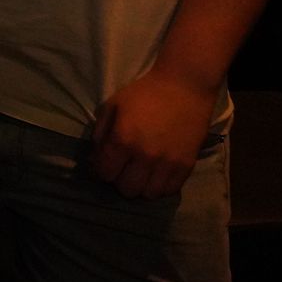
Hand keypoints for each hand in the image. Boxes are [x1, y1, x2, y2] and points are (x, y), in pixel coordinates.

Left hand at [89, 67, 219, 197]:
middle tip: (123, 167)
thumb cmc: (144, 93)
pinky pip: (169, 191)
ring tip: (141, 172)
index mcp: (123, 139)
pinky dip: (160, 186)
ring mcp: (168, 164)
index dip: (101, 169)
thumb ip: (100, 133)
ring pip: (148, 194)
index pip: (105, 173)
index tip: (105, 162)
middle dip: (120, 179)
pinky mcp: (186, 166)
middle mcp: (145, 156)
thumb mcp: (113, 106)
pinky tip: (157, 173)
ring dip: (141, 185)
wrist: (184, 87)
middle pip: (126, 189)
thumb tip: (95, 159)